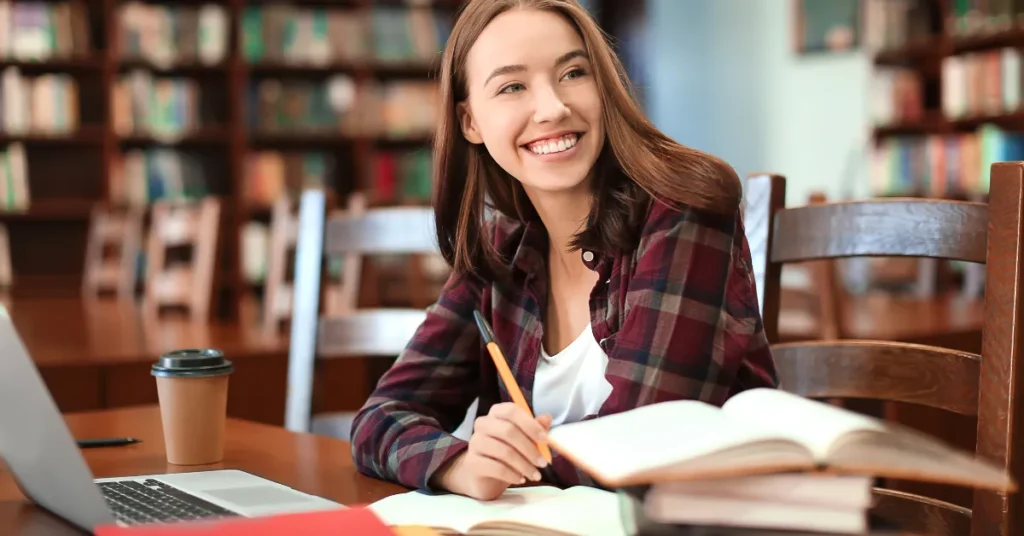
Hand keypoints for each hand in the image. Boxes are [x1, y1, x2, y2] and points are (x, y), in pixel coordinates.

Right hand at [434, 403, 551, 499]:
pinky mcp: (472, 462)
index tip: (545, 439)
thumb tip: (547, 418)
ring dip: (523, 465)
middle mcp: (483, 424)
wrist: (484, 476)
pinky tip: (520, 479)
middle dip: (529, 449)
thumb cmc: (507, 453)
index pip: (512, 411)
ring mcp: (475, 442)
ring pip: (503, 451)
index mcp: (497, 413)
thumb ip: (534, 428)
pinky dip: (512, 475)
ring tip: (535, 475)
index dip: (530, 424)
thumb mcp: (524, 440)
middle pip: (508, 431)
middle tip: (543, 463)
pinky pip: (495, 468)